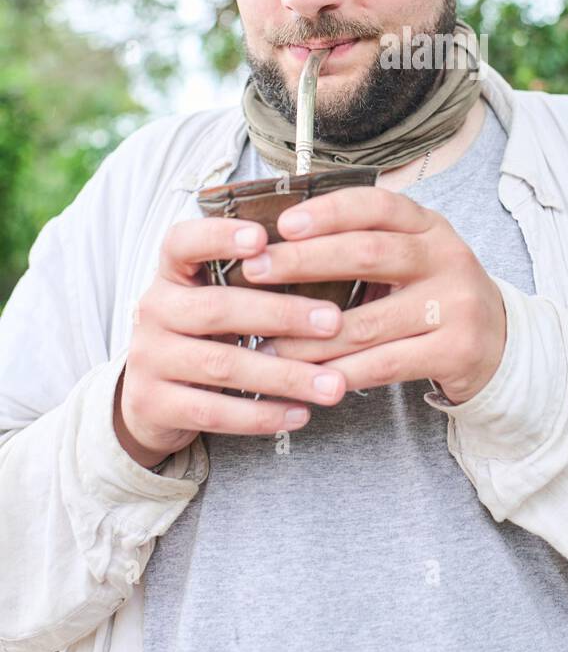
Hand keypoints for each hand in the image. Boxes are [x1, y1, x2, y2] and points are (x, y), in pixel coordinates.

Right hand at [116, 216, 354, 466]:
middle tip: (334, 322)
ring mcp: (148, 359)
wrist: (152, 399)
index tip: (261, 238)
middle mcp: (153, 310)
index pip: (182, 242)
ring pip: (222, 365)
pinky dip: (261, 414)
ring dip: (285, 375)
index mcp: (171, 274)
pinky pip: (213, 412)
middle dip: (281, 315)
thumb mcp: (213, 298)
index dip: (218, 236)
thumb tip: (328, 263)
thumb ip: (252, 281)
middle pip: (217, 308)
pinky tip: (300, 413)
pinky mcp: (153, 405)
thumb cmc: (204, 335)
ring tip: (332, 384)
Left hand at [237, 187, 507, 404]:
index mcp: (429, 226)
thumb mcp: (412, 257)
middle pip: (368, 253)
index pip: (377, 205)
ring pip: (368, 322)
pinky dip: (341, 372)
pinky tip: (308, 376)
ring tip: (265, 342)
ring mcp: (455, 305)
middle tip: (254, 271)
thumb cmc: (433, 294)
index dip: (329, 212)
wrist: (500, 344)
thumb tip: (278, 244)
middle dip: (304, 262)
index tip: (283, 224)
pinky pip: (385, 365)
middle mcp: (446, 257)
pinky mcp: (457, 351)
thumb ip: (362, 246)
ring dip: (308, 336)